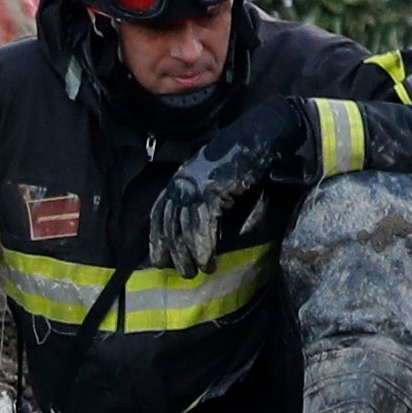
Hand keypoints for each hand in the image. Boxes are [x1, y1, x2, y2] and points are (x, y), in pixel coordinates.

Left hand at [151, 99, 315, 274]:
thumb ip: (199, 200)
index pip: (159, 214)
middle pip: (169, 225)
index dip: (157, 239)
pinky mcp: (211, 190)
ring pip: (184, 229)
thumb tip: (195, 230)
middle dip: (174, 253)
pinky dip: (204, 246)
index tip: (159, 260)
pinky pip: (202, 225)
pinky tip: (209, 261)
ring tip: (199, 272)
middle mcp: (181, 183)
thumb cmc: (236, 161)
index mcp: (178, 181)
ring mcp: (194, 186)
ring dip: (190, 255)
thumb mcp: (210, 181)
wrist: (254, 138)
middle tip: (183, 274)